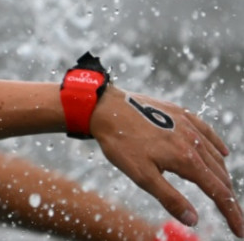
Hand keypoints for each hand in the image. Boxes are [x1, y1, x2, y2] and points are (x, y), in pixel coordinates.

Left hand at [90, 86, 243, 237]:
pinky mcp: (181, 113)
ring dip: (223, 176)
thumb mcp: (141, 175)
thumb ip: (169, 198)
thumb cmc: (120, 143)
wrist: (106, 108)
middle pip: (220, 176)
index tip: (240, 231)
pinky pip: (208, 131)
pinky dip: (218, 146)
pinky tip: (223, 153)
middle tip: (232, 216)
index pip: (219, 192)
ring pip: (215, 155)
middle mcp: (193, 141)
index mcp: (186, 159)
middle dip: (228, 198)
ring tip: (224, 192)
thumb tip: (193, 220)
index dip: (232, 213)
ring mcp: (188, 125)